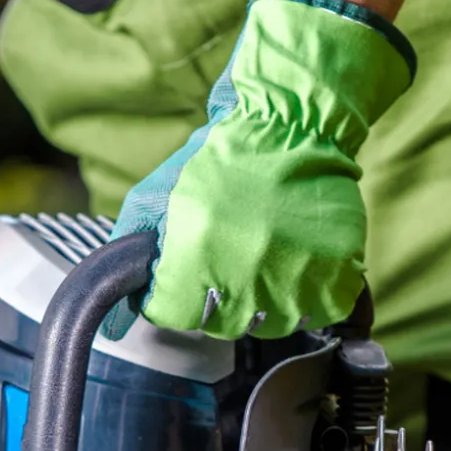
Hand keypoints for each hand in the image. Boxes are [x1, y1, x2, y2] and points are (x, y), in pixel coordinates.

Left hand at [103, 0, 414, 340]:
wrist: (289, 126)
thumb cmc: (219, 160)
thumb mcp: (154, 197)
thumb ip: (129, 255)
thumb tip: (116, 319)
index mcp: (193, 257)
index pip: (170, 314)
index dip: (173, 292)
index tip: (185, 270)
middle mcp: (243, 276)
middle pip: (219, 323)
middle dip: (217, 293)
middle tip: (231, 250)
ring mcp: (292, 281)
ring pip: (268, 323)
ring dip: (263, 296)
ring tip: (265, 250)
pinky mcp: (334, 277)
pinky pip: (315, 313)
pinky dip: (307, 293)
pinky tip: (297, 258)